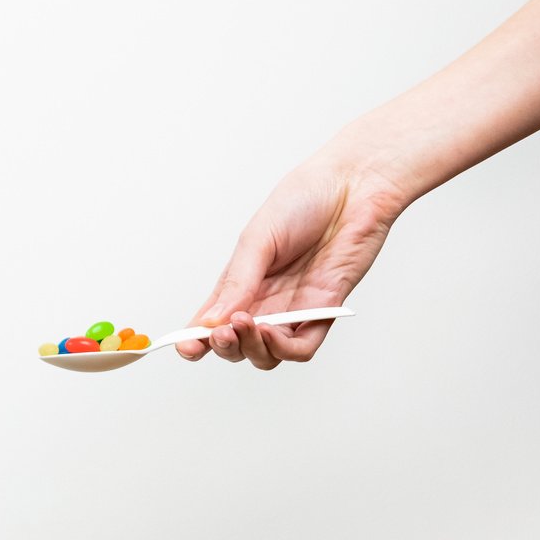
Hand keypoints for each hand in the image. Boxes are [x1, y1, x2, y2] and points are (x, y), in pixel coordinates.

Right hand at [176, 149, 409, 368]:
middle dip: (223, 346)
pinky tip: (271, 332)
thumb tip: (211, 321)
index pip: (211, 321)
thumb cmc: (305, 201)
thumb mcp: (258, 238)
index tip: (185, 346)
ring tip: (246, 325)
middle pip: (236, 344)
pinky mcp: (323, 312)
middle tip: (221, 332)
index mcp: (240, 282)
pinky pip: (301, 347)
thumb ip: (237, 282)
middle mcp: (264, 301)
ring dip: (251, 349)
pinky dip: (282, 349)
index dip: (195, 340)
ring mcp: (293, 309)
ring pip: (266, 353)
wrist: (354, 187)